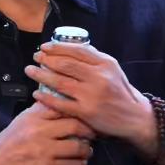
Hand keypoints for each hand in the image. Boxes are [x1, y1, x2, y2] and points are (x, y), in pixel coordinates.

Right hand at [0, 101, 94, 164]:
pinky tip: (82, 163)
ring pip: (76, 147)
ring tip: (89, 150)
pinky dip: (80, 164)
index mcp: (35, 115)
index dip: (80, 109)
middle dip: (89, 130)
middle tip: (94, 133)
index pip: (64, 106)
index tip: (88, 113)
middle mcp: (39, 130)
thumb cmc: (9, 141)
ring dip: (87, 149)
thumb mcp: (23, 119)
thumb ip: (41, 109)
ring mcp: (43, 149)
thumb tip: (60, 99)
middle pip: (75, 125)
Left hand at [24, 41, 154, 146]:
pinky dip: (46, 97)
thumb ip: (94, 59)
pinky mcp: (86, 112)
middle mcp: (99, 77)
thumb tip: (70, 48)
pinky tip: (37, 93)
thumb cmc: (120, 91)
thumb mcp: (112, 69)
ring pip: (60, 82)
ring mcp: (92, 95)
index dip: (58, 47)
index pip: (77, 50)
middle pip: (65, 64)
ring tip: (30, 71)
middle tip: (35, 58)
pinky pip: (61, 103)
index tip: (45, 47)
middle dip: (46, 59)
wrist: (134, 117)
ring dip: (41, 75)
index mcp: (105, 63)